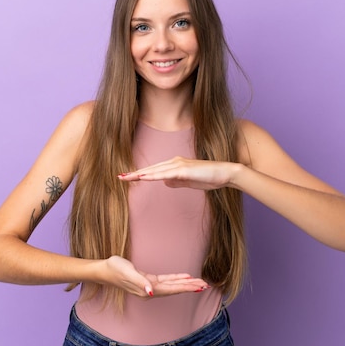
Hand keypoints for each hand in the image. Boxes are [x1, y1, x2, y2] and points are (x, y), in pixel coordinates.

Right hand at [103, 256, 208, 297]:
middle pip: (175, 289)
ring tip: (200, 283)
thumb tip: (152, 292)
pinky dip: (176, 279)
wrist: (104, 270)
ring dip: (186, 284)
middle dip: (191, 287)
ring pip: (172, 285)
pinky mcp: (149, 280)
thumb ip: (141, 282)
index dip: (186, 287)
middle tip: (206, 285)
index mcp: (148, 290)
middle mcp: (151, 290)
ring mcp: (150, 286)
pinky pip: (166, 281)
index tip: (199, 287)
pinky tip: (185, 277)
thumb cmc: (115, 269)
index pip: (171, 289)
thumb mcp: (128, 273)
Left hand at [118, 156, 237, 189]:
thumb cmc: (209, 177)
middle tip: (119, 177)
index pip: (154, 170)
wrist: (225, 173)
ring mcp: (179, 165)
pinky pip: (165, 174)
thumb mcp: (189, 182)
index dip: (140, 174)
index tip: (127, 178)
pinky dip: (153, 176)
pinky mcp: (184, 169)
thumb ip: (177, 182)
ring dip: (140, 174)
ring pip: (155, 170)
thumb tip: (165, 183)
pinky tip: (144, 178)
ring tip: (126, 178)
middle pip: (151, 169)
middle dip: (135, 174)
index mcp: (175, 165)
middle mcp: (174, 162)